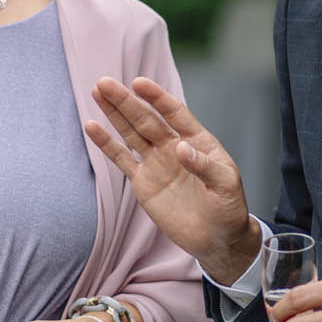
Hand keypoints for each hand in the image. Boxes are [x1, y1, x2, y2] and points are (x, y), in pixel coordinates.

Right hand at [84, 77, 254, 280]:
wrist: (217, 238)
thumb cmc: (228, 208)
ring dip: (114, 113)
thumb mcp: (226, 185)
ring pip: (131, 132)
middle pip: (145, 118)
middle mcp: (173, 146)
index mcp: (197, 140)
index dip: (157, 98)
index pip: (174, 112)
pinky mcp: (143, 182)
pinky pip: (122, 159)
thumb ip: (205, 165)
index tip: (139, 83)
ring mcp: (156, 162)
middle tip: (104, 83)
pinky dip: (107, 144)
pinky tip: (92, 127)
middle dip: (126, 101)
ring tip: (97, 92)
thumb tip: (181, 147)